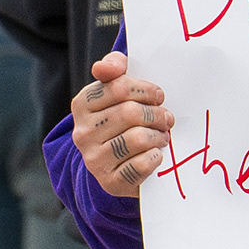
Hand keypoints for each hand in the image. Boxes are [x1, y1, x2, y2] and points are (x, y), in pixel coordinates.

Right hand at [71, 51, 179, 194]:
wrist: (114, 164)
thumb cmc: (121, 118)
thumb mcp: (115, 89)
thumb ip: (113, 67)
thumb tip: (106, 66)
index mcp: (82, 104)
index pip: (119, 87)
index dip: (146, 90)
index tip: (158, 96)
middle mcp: (83, 132)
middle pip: (131, 113)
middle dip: (156, 114)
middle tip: (166, 118)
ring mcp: (94, 159)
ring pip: (138, 138)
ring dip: (158, 136)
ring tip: (161, 136)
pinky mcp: (110, 182)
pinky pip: (142, 165)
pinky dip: (156, 157)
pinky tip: (155, 154)